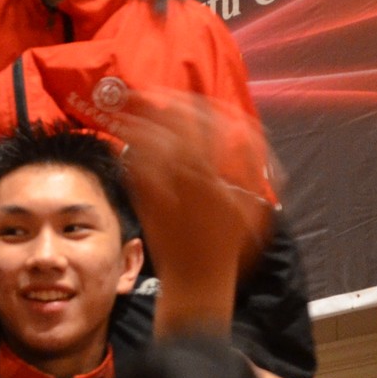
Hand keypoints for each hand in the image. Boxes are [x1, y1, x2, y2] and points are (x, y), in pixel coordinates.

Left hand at [109, 93, 272, 337]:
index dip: (191, 107)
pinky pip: (136, 172)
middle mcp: (194, 183)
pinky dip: (131, 153)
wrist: (197, 285)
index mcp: (221, 182)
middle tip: (145, 92)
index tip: (180, 96)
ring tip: (128, 109)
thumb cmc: (226, 252)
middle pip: (173, 132)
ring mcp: (168, 194)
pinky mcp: (147, 206)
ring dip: (139, 125)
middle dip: (158, 108)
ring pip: (151, 149)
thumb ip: (247, 177)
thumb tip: (250, 141)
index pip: (207, 131)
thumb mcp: (249, 213)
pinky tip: (126, 142)